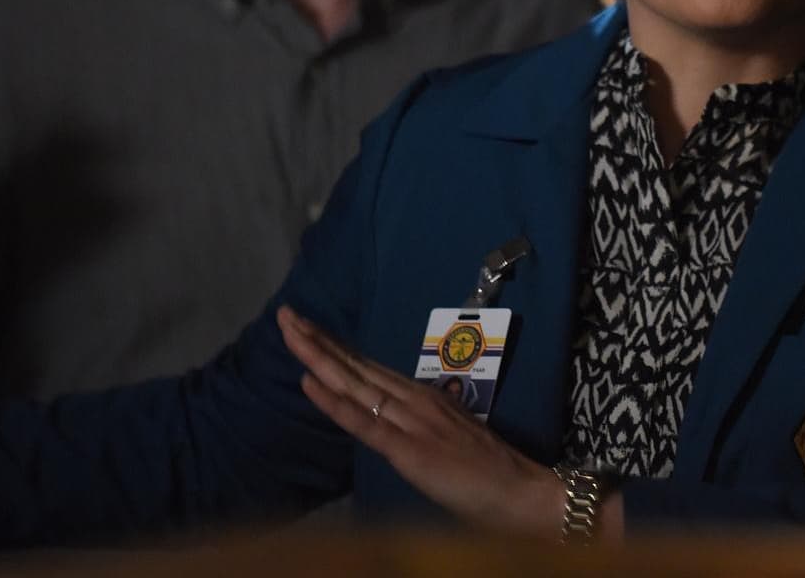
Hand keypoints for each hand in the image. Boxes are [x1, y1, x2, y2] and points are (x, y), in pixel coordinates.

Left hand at [276, 305, 563, 536]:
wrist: (519, 490)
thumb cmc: (486, 471)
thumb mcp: (446, 437)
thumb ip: (420, 423)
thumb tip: (394, 416)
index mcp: (419, 398)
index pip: (367, 368)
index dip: (334, 347)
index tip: (305, 326)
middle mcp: (412, 399)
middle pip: (356, 367)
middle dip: (318, 340)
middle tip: (285, 314)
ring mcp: (410, 420)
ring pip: (355, 384)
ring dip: (319, 358)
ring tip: (291, 333)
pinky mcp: (407, 449)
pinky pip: (365, 423)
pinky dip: (336, 402)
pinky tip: (311, 384)